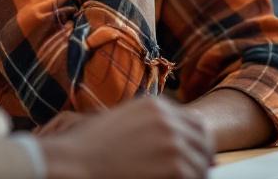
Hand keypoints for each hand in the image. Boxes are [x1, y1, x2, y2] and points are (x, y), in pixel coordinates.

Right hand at [37, 96, 214, 178]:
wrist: (73, 164)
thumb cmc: (90, 149)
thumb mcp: (124, 123)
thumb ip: (152, 126)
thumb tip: (180, 144)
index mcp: (157, 106)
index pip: (196, 123)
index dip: (198, 143)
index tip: (195, 157)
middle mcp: (169, 120)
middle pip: (204, 142)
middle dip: (200, 159)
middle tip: (190, 174)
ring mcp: (174, 143)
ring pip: (201, 164)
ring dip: (192, 175)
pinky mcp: (176, 168)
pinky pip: (194, 178)